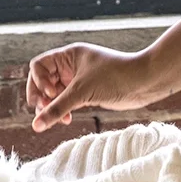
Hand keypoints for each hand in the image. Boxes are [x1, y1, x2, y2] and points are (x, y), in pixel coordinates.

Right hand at [27, 43, 159, 130]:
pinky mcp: (87, 92)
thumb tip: (35, 126)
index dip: (38, 81)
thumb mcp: (82, 92)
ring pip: (54, 94)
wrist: (145, 82)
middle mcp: (71, 65)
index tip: (51, 94)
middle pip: (42, 81)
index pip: (38, 66)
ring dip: (52, 107)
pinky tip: (66, 120)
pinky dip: (63, 110)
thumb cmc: (115, 77)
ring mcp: (79, 79)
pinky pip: (66, 101)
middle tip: (45, 111)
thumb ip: (56, 109)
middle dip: (42, 97)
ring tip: (58, 120)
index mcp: (68, 55)